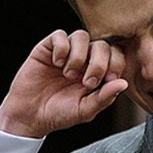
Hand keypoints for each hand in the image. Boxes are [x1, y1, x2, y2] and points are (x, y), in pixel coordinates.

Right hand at [0, 30, 128, 137]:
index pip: (114, 55)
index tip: (108, 80)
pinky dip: (61, 48)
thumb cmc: (57, 115)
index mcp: (95, 72)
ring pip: (82, 36)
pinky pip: (59, 35)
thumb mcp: (84, 110)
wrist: (29, 117)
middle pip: (101, 44)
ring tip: (68, 74)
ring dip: (79, 55)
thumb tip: (123, 83)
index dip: (115, 63)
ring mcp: (65, 53)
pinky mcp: (46, 49)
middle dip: (98, 63)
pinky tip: (57, 64)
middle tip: (87, 82)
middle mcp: (82, 60)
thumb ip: (104, 98)